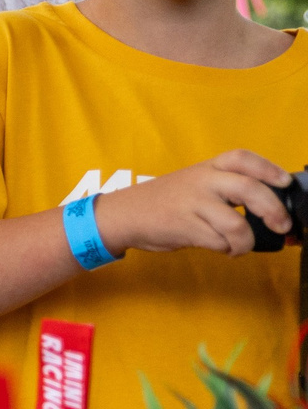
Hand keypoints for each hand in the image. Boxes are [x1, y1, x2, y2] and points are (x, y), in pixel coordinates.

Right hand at [92, 150, 295, 257]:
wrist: (124, 214)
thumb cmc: (166, 201)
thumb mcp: (195, 184)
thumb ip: (228, 190)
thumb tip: (273, 211)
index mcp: (207, 168)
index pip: (242, 159)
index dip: (268, 169)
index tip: (284, 183)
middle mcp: (202, 182)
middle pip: (249, 189)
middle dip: (273, 210)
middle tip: (282, 225)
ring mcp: (193, 204)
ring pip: (237, 225)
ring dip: (247, 242)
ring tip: (240, 246)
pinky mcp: (185, 228)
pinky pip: (220, 242)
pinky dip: (228, 249)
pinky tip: (222, 248)